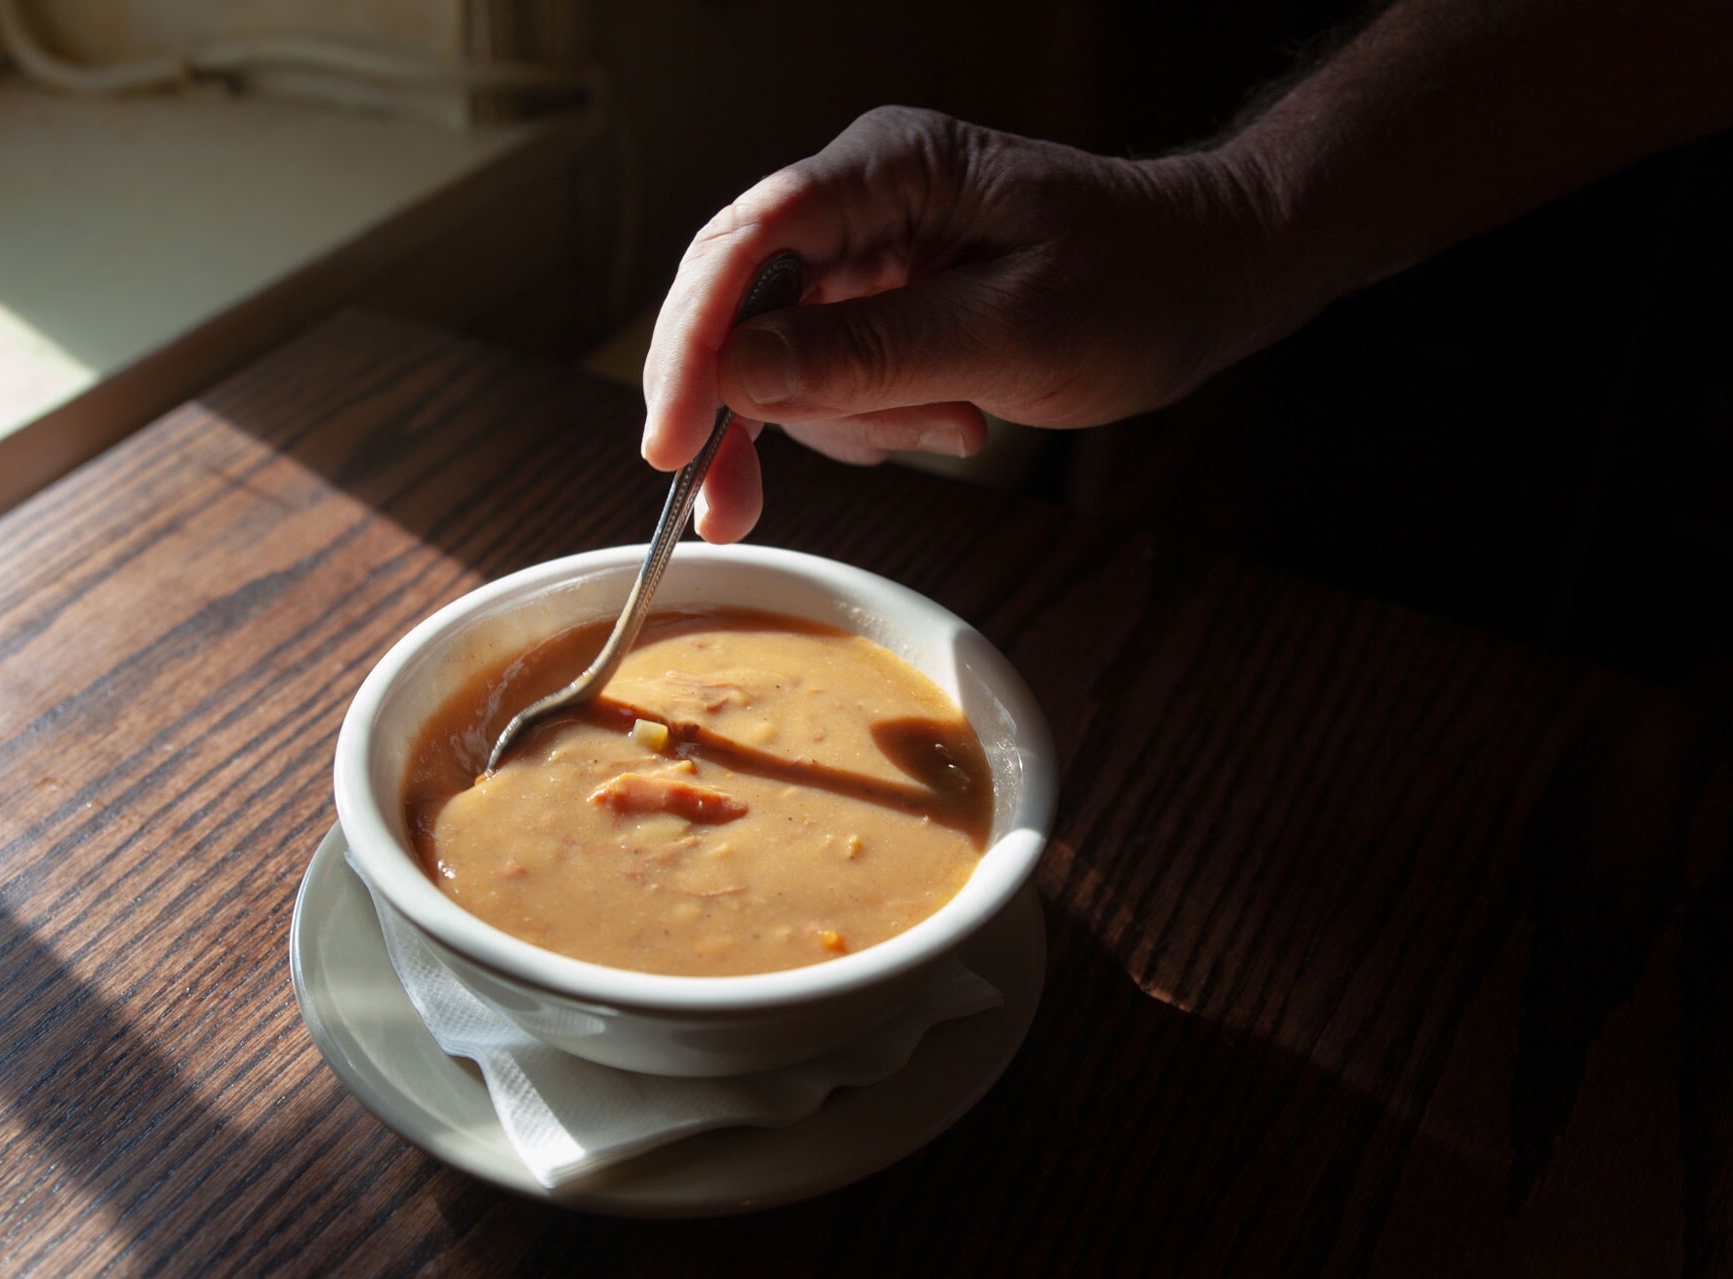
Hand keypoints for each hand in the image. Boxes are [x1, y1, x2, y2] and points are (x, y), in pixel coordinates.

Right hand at [640, 106, 1283, 540]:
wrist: (1208, 277)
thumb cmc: (1139, 284)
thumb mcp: (1015, 332)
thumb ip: (874, 354)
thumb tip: (737, 378)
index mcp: (887, 168)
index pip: (745, 243)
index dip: (691, 345)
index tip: (673, 445)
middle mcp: (856, 198)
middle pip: (736, 309)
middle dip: (744, 411)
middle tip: (732, 507)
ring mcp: (863, 252)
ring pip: (778, 360)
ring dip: (849, 421)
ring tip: (958, 422)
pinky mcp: (877, 303)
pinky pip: (824, 379)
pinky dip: (869, 423)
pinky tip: (953, 419)